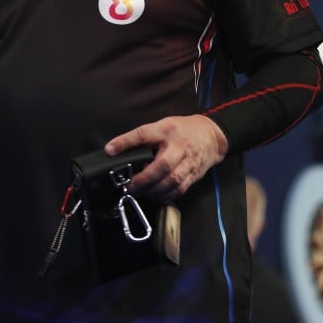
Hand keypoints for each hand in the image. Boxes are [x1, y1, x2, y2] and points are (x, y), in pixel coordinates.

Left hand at [104, 115, 228, 200]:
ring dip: (153, 191)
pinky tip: (154, 196)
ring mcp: (188, 163)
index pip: (144, 134)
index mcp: (166, 131)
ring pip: (172, 181)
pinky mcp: (194, 176)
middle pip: (163, 166)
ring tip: (139, 193)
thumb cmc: (181, 131)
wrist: (211, 136)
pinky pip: (179, 190)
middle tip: (129, 186)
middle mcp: (179, 147)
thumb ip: (141, 138)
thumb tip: (113, 150)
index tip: (110, 151)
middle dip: (144, 179)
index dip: (126, 142)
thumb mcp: (160, 127)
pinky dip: (165, 196)